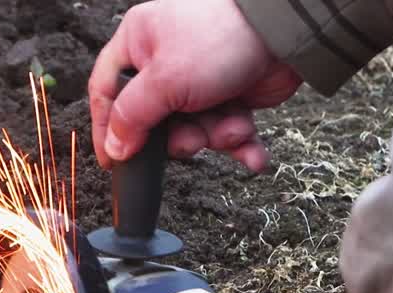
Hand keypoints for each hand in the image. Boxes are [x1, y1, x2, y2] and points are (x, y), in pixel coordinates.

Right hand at [89, 0, 301, 172]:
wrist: (285, 34)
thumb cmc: (221, 38)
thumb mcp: (164, 80)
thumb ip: (132, 116)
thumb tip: (114, 146)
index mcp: (138, 43)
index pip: (107, 91)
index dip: (108, 128)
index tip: (113, 159)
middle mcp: (165, 61)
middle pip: (155, 120)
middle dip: (180, 138)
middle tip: (192, 140)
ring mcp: (199, 80)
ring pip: (193, 130)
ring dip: (215, 137)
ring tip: (232, 128)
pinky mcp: (229, 95)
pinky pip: (224, 130)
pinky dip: (239, 143)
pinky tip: (252, 154)